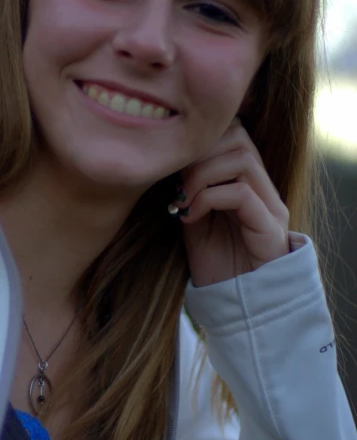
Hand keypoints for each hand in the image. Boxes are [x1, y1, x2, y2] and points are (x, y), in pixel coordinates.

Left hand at [176, 118, 289, 286]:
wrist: (236, 307)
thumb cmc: (215, 265)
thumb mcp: (195, 218)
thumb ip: (189, 188)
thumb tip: (169, 162)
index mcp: (247, 181)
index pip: (233, 132)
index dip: (201, 139)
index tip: (173, 166)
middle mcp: (263, 188)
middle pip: (238, 137)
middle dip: (199, 153)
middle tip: (176, 181)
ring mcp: (270, 206)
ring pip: (242, 158)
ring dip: (202, 174)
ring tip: (183, 199)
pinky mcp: (269, 227)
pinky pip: (242, 193)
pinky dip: (210, 197)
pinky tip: (192, 215)